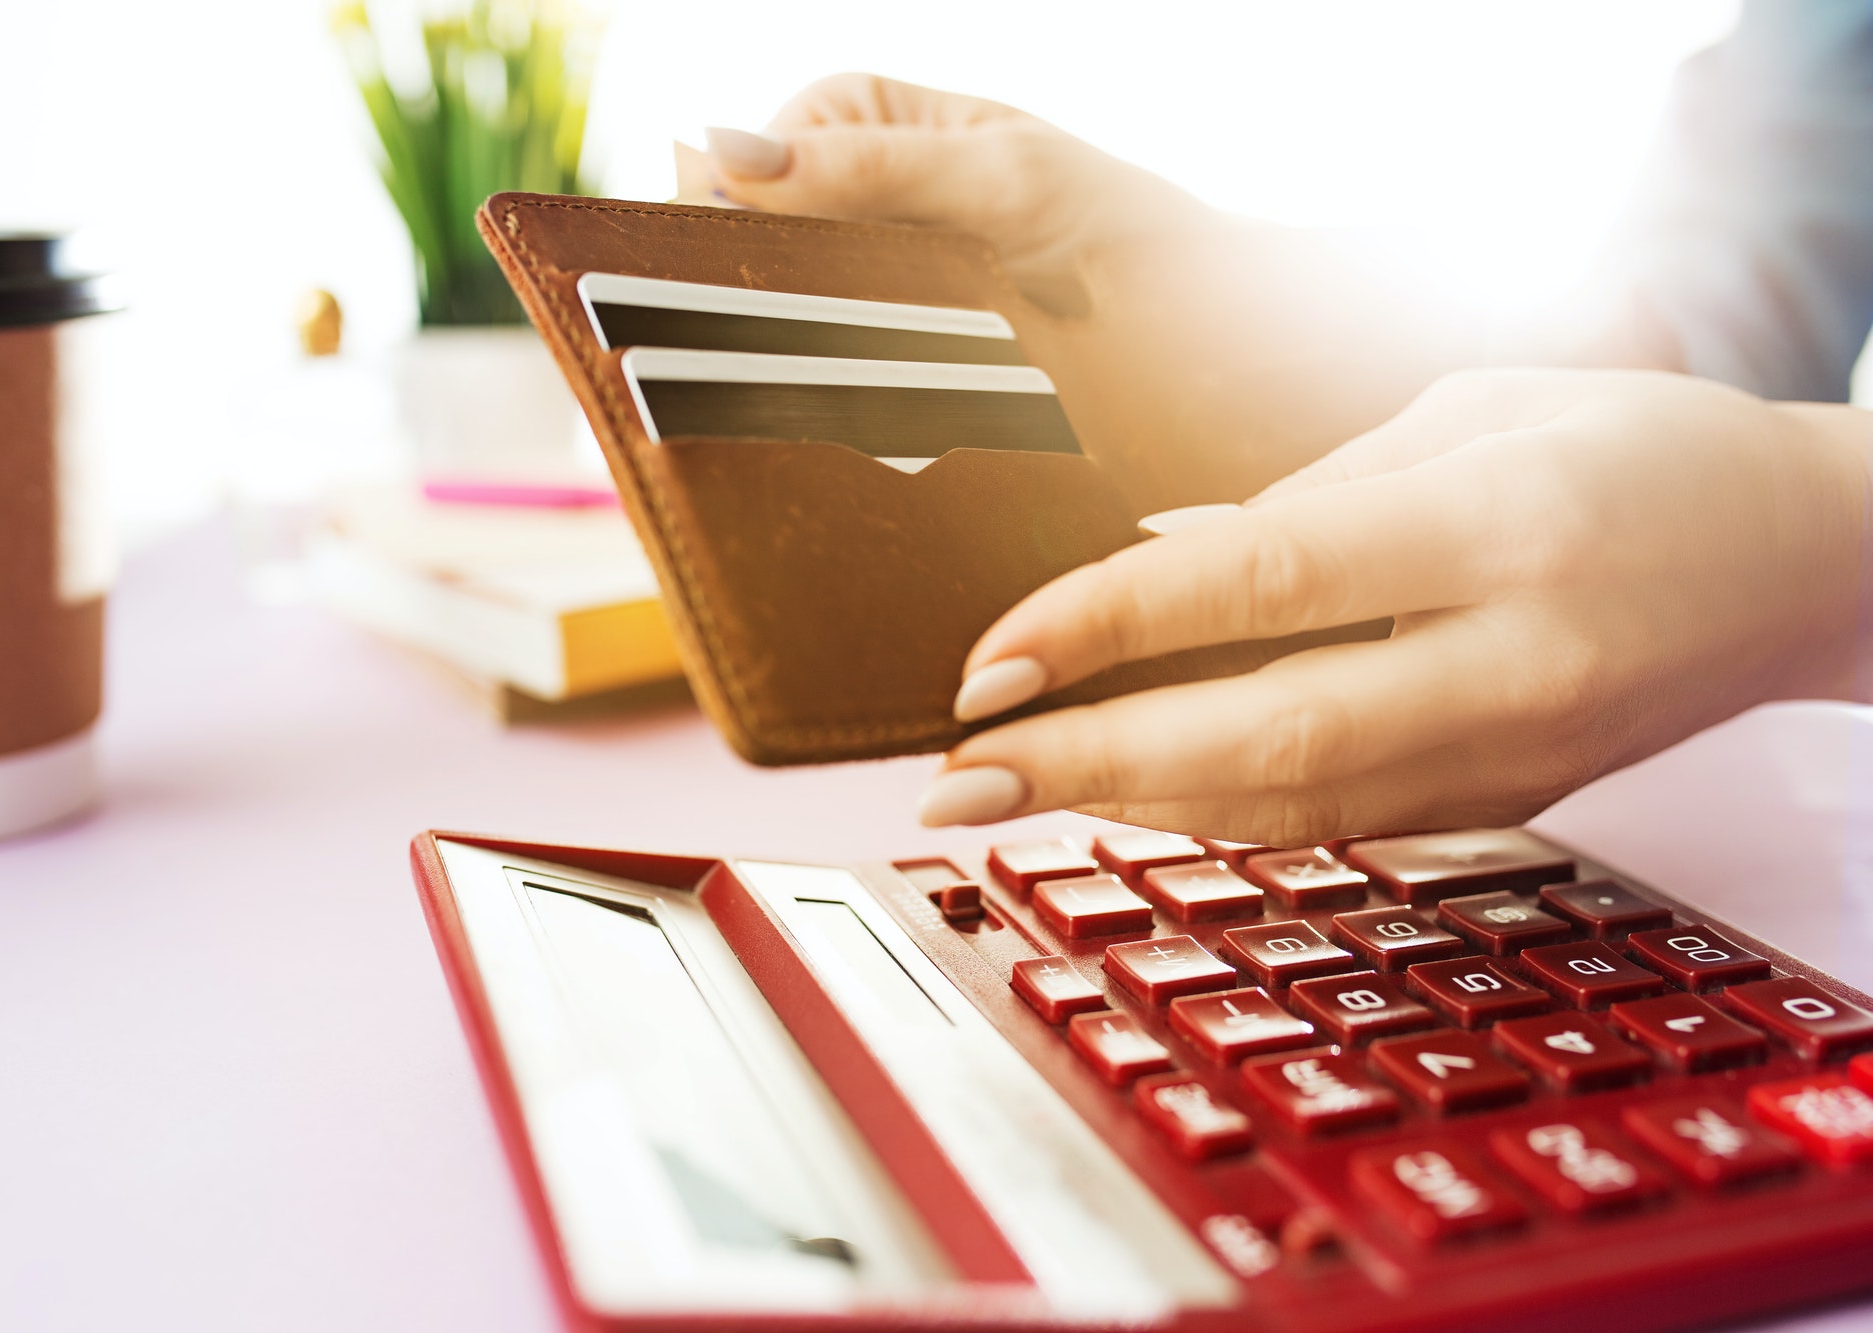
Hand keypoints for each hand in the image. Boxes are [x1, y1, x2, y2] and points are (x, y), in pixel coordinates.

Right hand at [705, 75, 1485, 505]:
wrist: (1258, 357)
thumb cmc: (1149, 239)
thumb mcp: (1012, 183)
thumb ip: (872, 166)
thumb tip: (720, 154)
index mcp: (873, 138)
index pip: (740, 168)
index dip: (709, 227)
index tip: (690, 293)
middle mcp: (867, 224)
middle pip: (747, 269)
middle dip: (734, 324)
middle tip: (722, 387)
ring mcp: (887, 319)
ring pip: (783, 354)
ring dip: (778, 399)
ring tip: (770, 446)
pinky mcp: (912, 404)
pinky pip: (839, 422)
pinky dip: (831, 453)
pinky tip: (831, 483)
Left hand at [915, 368, 1870, 844]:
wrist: (1803, 563)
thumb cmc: (1644, 451)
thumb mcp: (1471, 411)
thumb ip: (1305, 494)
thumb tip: (1153, 561)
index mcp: (1497, 526)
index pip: (1259, 587)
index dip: (1104, 628)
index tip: (988, 661)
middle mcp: (1506, 661)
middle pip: (1261, 742)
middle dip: (1085, 767)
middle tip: (954, 776)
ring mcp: (1514, 753)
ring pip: (1289, 809)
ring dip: (1130, 807)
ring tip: (1005, 793)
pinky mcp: (1507, 800)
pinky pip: (1333, 821)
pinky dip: (1216, 815)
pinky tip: (1126, 798)